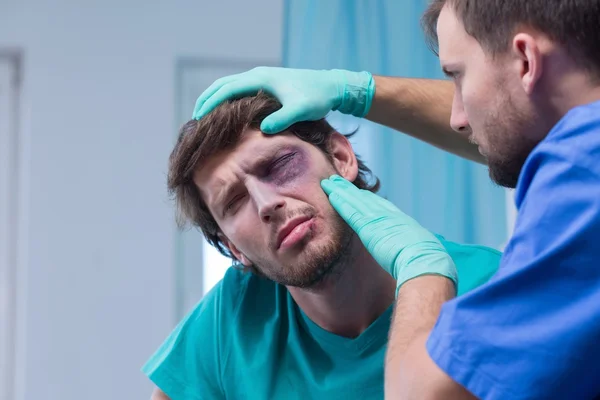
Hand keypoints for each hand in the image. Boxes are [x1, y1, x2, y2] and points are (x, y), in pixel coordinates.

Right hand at [192, 67, 374, 132]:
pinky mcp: (266, 84)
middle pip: (223, 84)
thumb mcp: (300, 110)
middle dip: (206, 99)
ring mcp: (261, 78)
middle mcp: (258, 75)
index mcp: (261, 79)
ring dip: (215, 98)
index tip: (197, 117)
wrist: (330, 86)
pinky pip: (239, 89)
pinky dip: (226, 98)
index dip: (210, 103)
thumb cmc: (316, 98)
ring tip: (204, 116)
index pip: (227, 89)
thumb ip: (282, 119)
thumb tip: (263, 129)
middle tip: (194, 118)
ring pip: (229, 85)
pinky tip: (225, 113)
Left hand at [321, 175, 457, 292]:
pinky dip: (341, 202)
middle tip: (339, 181)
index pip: (382, 206)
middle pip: (366, 199)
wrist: (425, 262)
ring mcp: (379, 219)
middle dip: (351, 190)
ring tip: (329, 182)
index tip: (359, 193)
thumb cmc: (427, 265)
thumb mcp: (420, 253)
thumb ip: (412, 251)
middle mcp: (390, 216)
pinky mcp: (369, 226)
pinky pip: (351, 211)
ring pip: (355, 201)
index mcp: (402, 222)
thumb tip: (414, 258)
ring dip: (341, 191)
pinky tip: (331, 194)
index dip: (368, 198)